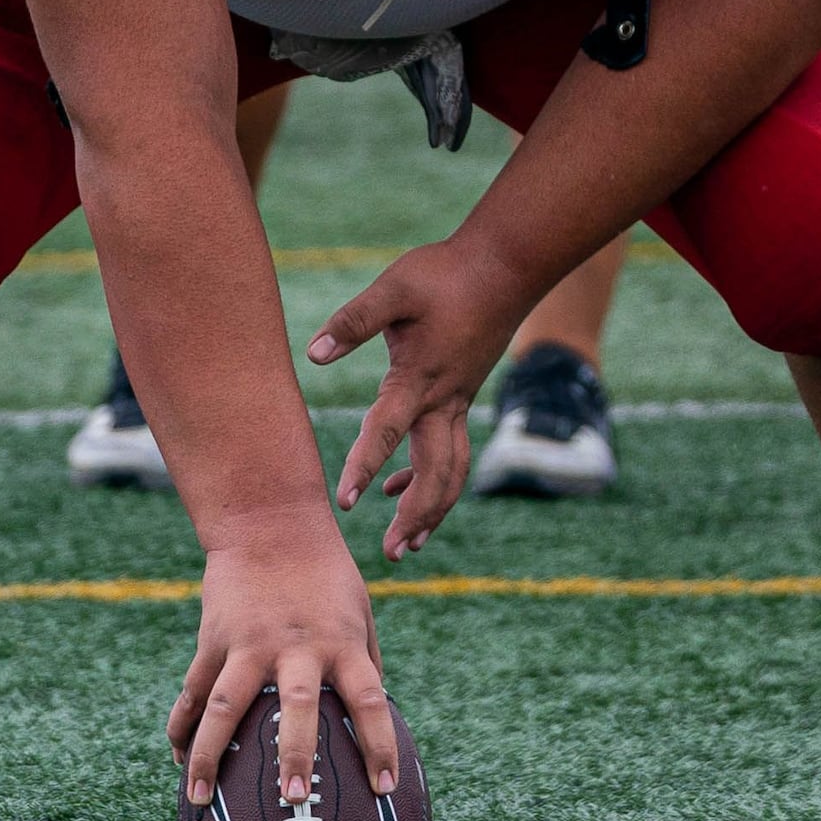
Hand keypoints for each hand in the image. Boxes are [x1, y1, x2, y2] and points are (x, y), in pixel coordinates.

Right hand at [165, 523, 402, 809]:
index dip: (379, 745)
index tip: (385, 788)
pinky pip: (194, 692)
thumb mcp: (359, 610)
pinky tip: (178, 760)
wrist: (269, 522)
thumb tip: (373, 718)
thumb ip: (364, 662)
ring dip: (210, 757)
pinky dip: (184, 727)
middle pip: (296, 708)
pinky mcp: (214, 640)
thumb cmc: (325, 573)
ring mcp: (249, 644)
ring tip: (199, 801)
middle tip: (294, 801)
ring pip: (225, 708)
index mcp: (341, 643)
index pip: (369, 701)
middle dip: (295, 756)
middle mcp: (296, 647)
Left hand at [304, 228, 540, 561]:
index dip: (364, 466)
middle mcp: (442, 401)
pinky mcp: (461, 397)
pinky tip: (402, 487)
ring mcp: (457, 402)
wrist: (505, 266)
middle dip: (416, 517)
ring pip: (451, 471)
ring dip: (431, 509)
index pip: (386, 431)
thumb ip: (354, 322)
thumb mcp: (394, 290)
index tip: (345, 503)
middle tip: (393, 554)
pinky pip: (452, 452)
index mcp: (419, 379)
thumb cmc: (445, 274)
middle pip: (436, 473)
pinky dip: (432, 478)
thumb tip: (314, 354)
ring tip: (407, 544)